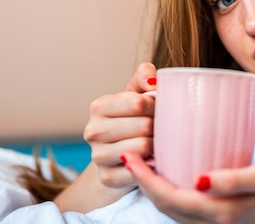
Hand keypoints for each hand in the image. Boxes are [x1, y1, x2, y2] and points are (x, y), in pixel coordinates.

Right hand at [83, 62, 157, 188]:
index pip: (138, 103)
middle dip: (159, 126)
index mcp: (99, 106)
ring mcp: (98, 157)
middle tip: (162, 128)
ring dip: (158, 146)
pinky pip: (139, 171)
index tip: (160, 108)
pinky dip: (152, 166)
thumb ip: (145, 76)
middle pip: (143, 127)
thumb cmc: (135, 118)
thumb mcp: (137, 92)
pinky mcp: (107, 178)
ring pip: (142, 148)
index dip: (157, 105)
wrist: (124, 154)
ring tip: (158, 142)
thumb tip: (153, 82)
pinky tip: (153, 160)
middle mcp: (92, 131)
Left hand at [121, 151, 254, 223]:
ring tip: (141, 162)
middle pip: (165, 205)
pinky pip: (182, 207)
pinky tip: (166, 172)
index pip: (170, 199)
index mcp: (218, 213)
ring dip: (152, 188)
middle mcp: (211, 222)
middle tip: (129, 154)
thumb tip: (200, 180)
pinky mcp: (216, 214)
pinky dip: (167, 191)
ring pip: (171, 209)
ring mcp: (213, 221)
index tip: (131, 157)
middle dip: (142, 182)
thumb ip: (233, 179)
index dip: (146, 180)